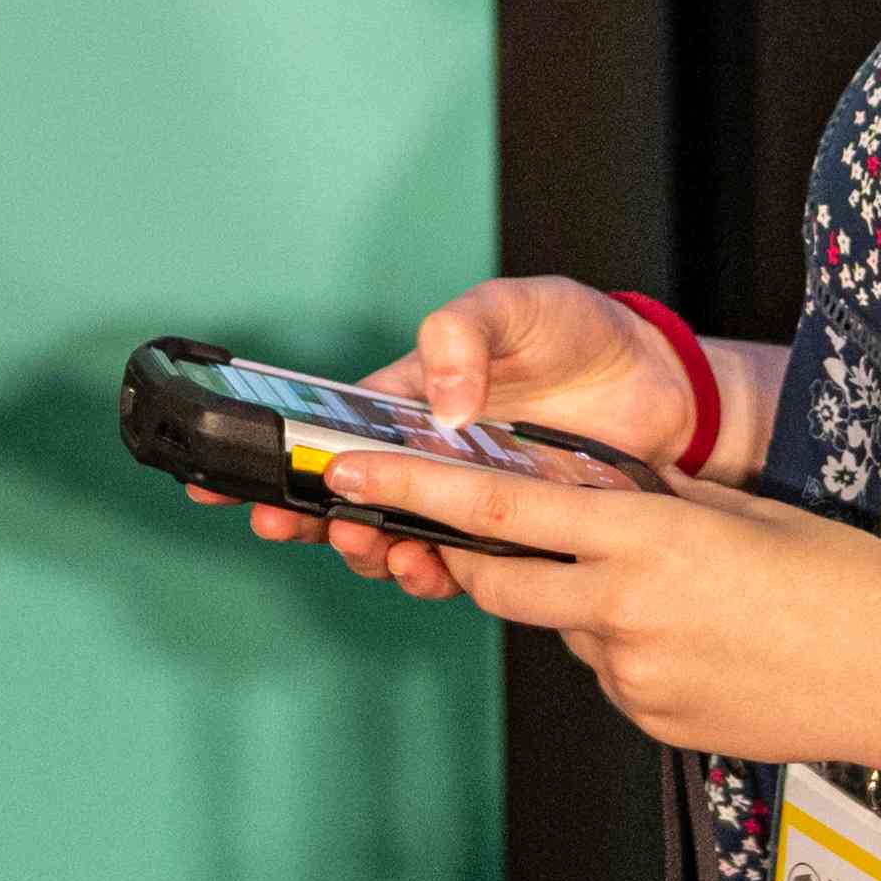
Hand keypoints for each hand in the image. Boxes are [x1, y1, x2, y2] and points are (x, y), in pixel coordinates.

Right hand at [209, 275, 713, 597]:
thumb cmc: (575, 330)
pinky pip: (457, 565)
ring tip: (371, 545)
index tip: (224, 479)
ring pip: (392, 538)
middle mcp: (425, 455)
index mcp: (407, 397)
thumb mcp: (511, 306)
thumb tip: (442, 402)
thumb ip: (463, 335)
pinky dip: (434, 574)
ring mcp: (463, 498)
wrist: (656, 384)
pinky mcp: (507, 532)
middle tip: (288, 525)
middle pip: (343, 497)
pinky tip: (431, 568)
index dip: (272, 456)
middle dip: (303, 518)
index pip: (323, 429)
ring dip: (368, 550)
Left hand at [313, 446, 880, 769]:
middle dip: (461, 552)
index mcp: (646, 541)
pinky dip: (627, 646)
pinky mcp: (652, 722)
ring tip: (677, 591)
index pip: (500, 511)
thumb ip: (658, 504)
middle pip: (500, 580)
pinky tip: (700, 640)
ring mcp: (633, 677)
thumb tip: (601, 492)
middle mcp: (623, 613)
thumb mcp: (744, 511)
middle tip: (439, 526)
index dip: (415, 489)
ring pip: (564, 628)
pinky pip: (611, 671)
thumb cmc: (845, 581)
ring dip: (580, 600)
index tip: (353, 472)